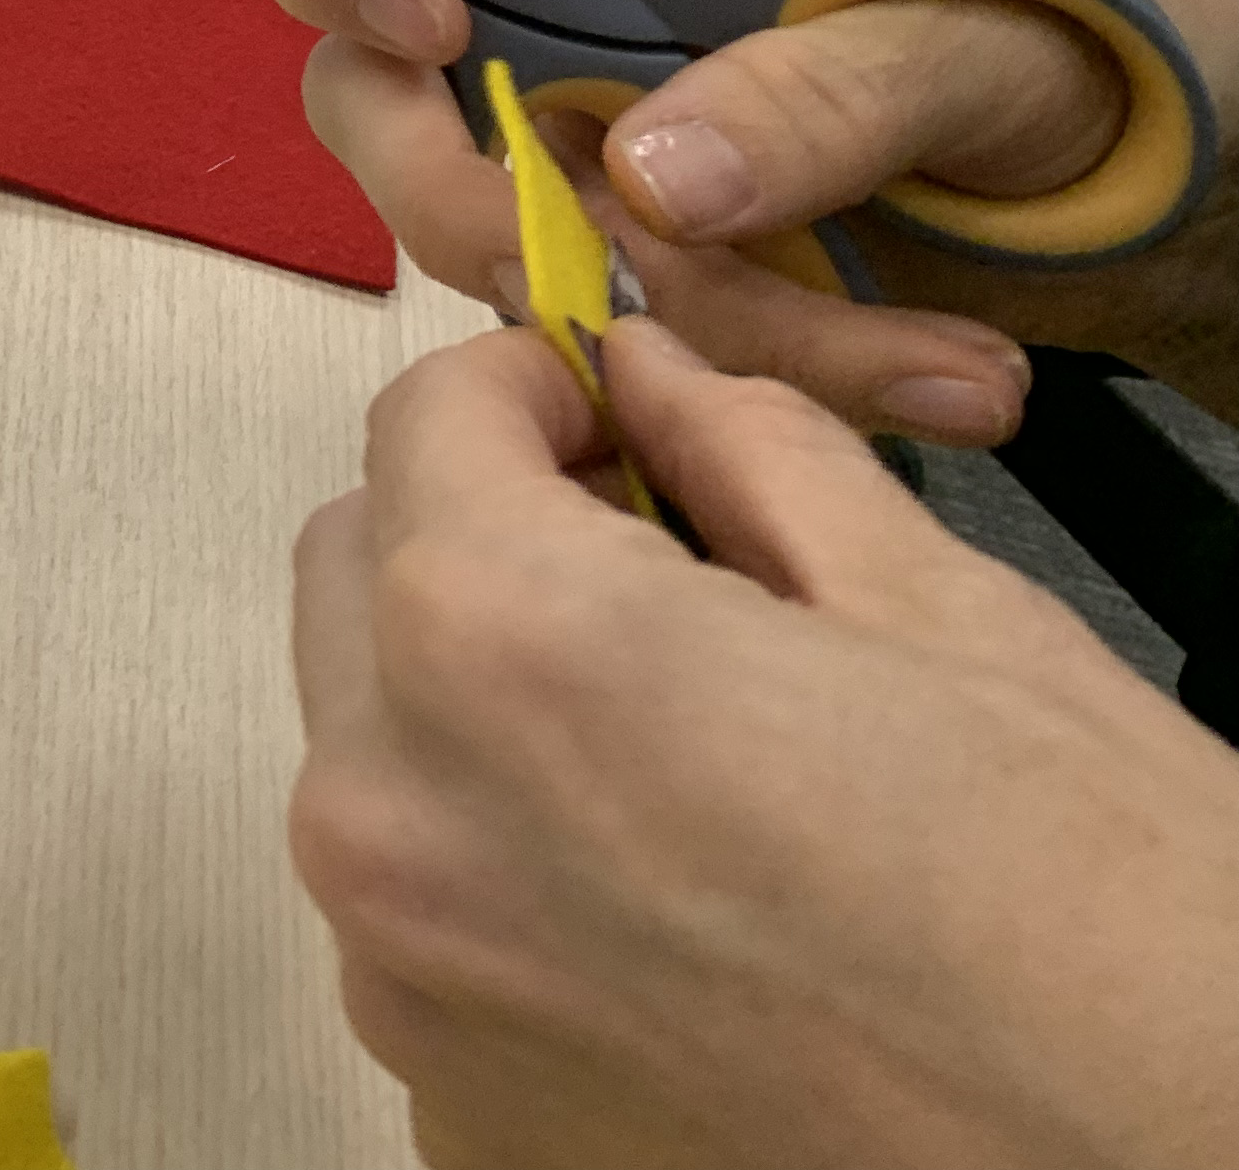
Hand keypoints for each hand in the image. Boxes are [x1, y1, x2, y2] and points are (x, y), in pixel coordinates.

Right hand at [261, 0, 1238, 435]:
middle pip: (369, 76)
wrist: (1147, 156)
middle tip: (620, 276)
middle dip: (479, 200)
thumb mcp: (966, 37)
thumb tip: (641, 180)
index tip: (430, 32)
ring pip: (480, 226)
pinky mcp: (614, 230)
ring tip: (913, 357)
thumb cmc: (1053, 29)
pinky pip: (591, 313)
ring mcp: (566, 109)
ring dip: (668, 318)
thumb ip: (816, 92)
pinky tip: (911, 372)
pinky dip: (731, 370)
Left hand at [295, 322, 1238, 1169]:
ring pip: (380, 757)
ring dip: (492, 716)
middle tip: (665, 570)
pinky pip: (432, 929)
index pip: (427, 423)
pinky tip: (691, 906)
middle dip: (489, 541)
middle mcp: (403, 822)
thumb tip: (655, 379)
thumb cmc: (1110, 944)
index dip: (536, 391)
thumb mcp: (951, 619)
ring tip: (696, 758)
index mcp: (508, 650)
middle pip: (365, 582)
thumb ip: (753, 458)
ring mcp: (411, 987)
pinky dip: (522, 884)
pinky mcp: (456, 1114)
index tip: (619, 413)